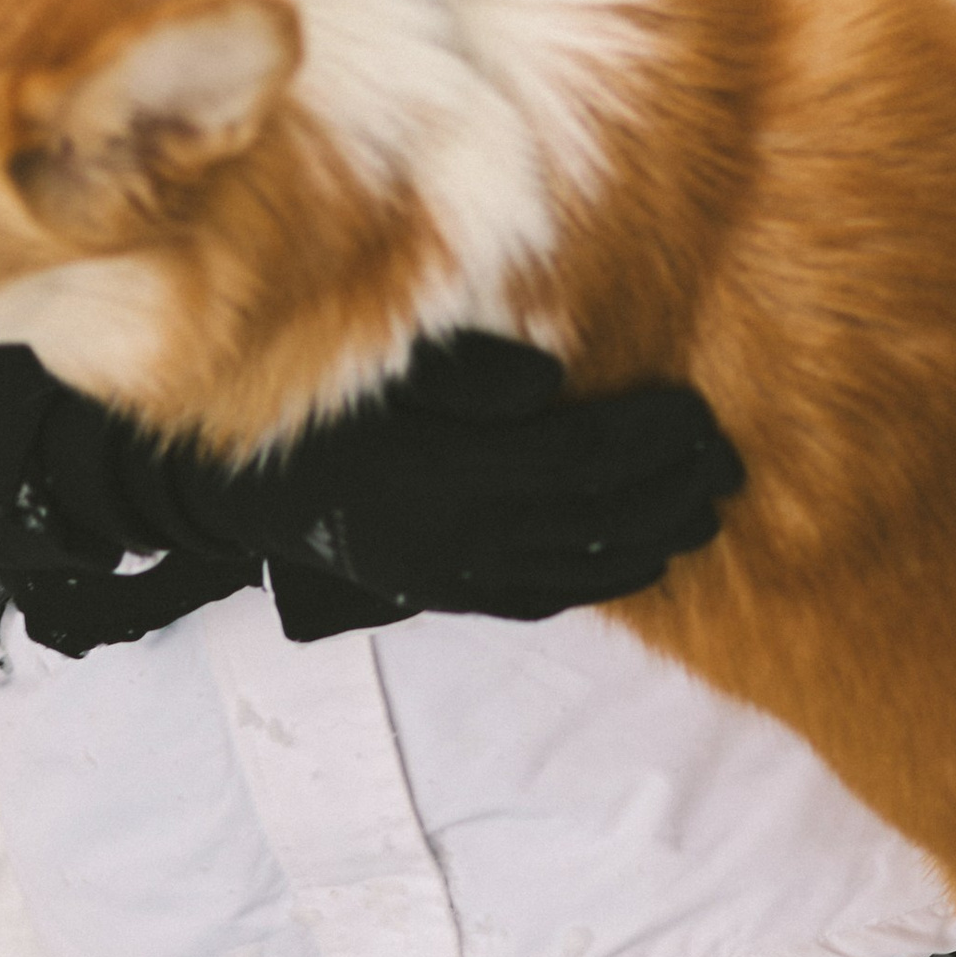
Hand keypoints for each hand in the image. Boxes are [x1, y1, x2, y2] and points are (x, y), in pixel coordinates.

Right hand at [120, 333, 742, 633]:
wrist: (225, 479)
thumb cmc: (309, 398)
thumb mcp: (379, 359)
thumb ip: (466, 369)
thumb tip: (552, 381)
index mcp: (447, 470)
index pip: (582, 461)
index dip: (652, 442)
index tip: (702, 415)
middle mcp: (456, 534)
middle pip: (595, 519)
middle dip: (672, 492)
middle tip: (729, 464)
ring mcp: (448, 572)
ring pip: (577, 568)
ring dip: (651, 541)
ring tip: (707, 512)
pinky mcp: (437, 589)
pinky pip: (534, 596)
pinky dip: (596, 584)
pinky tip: (638, 565)